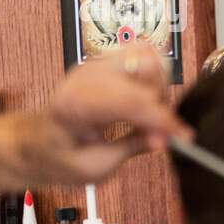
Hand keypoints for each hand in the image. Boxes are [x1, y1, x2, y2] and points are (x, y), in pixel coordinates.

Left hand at [25, 45, 188, 184]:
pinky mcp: (108, 62)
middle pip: (146, 73)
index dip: (163, 120)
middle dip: (161, 106)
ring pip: (150, 59)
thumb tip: (165, 139)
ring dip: (159, 89)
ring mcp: (97, 65)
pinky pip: (145, 56)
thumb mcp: (95, 167)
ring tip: (149, 118)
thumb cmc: (61, 156)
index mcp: (75, 103)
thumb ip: (131, 148)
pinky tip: (146, 103)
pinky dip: (155, 79)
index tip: (183, 137)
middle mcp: (86, 76)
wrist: (40, 142)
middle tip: (158, 135)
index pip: (133, 101)